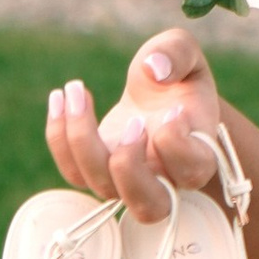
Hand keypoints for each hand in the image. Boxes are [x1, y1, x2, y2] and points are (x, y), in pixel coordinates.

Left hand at [46, 30, 225, 223]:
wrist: (162, 97)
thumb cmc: (178, 78)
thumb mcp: (186, 53)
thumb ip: (176, 52)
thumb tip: (153, 70)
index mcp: (199, 155)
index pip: (192, 170)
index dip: (176, 142)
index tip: (172, 108)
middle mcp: (166, 181)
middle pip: (148, 206)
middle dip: (129, 163)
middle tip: (132, 118)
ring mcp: (128, 183)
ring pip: (103, 187)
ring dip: (82, 139)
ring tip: (77, 90)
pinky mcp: (98, 172)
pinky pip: (73, 171)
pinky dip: (59, 137)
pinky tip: (60, 97)